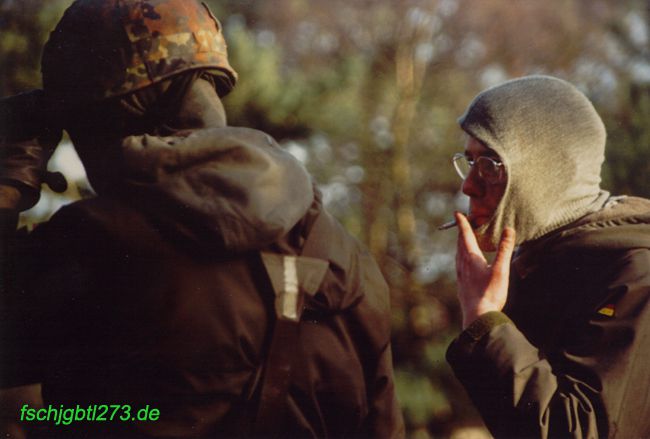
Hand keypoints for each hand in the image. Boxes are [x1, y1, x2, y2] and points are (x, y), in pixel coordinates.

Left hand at [455, 212, 515, 328]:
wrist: (477, 316)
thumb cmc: (490, 293)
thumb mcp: (501, 269)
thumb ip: (505, 249)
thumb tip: (508, 230)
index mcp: (470, 258)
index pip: (465, 235)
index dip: (462, 223)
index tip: (457, 213)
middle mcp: (462, 264)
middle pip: (460, 243)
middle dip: (462, 231)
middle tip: (463, 222)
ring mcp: (460, 275)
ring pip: (458, 254)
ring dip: (461, 244)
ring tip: (464, 240)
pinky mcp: (462, 283)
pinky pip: (459, 264)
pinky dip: (461, 256)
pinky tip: (465, 263)